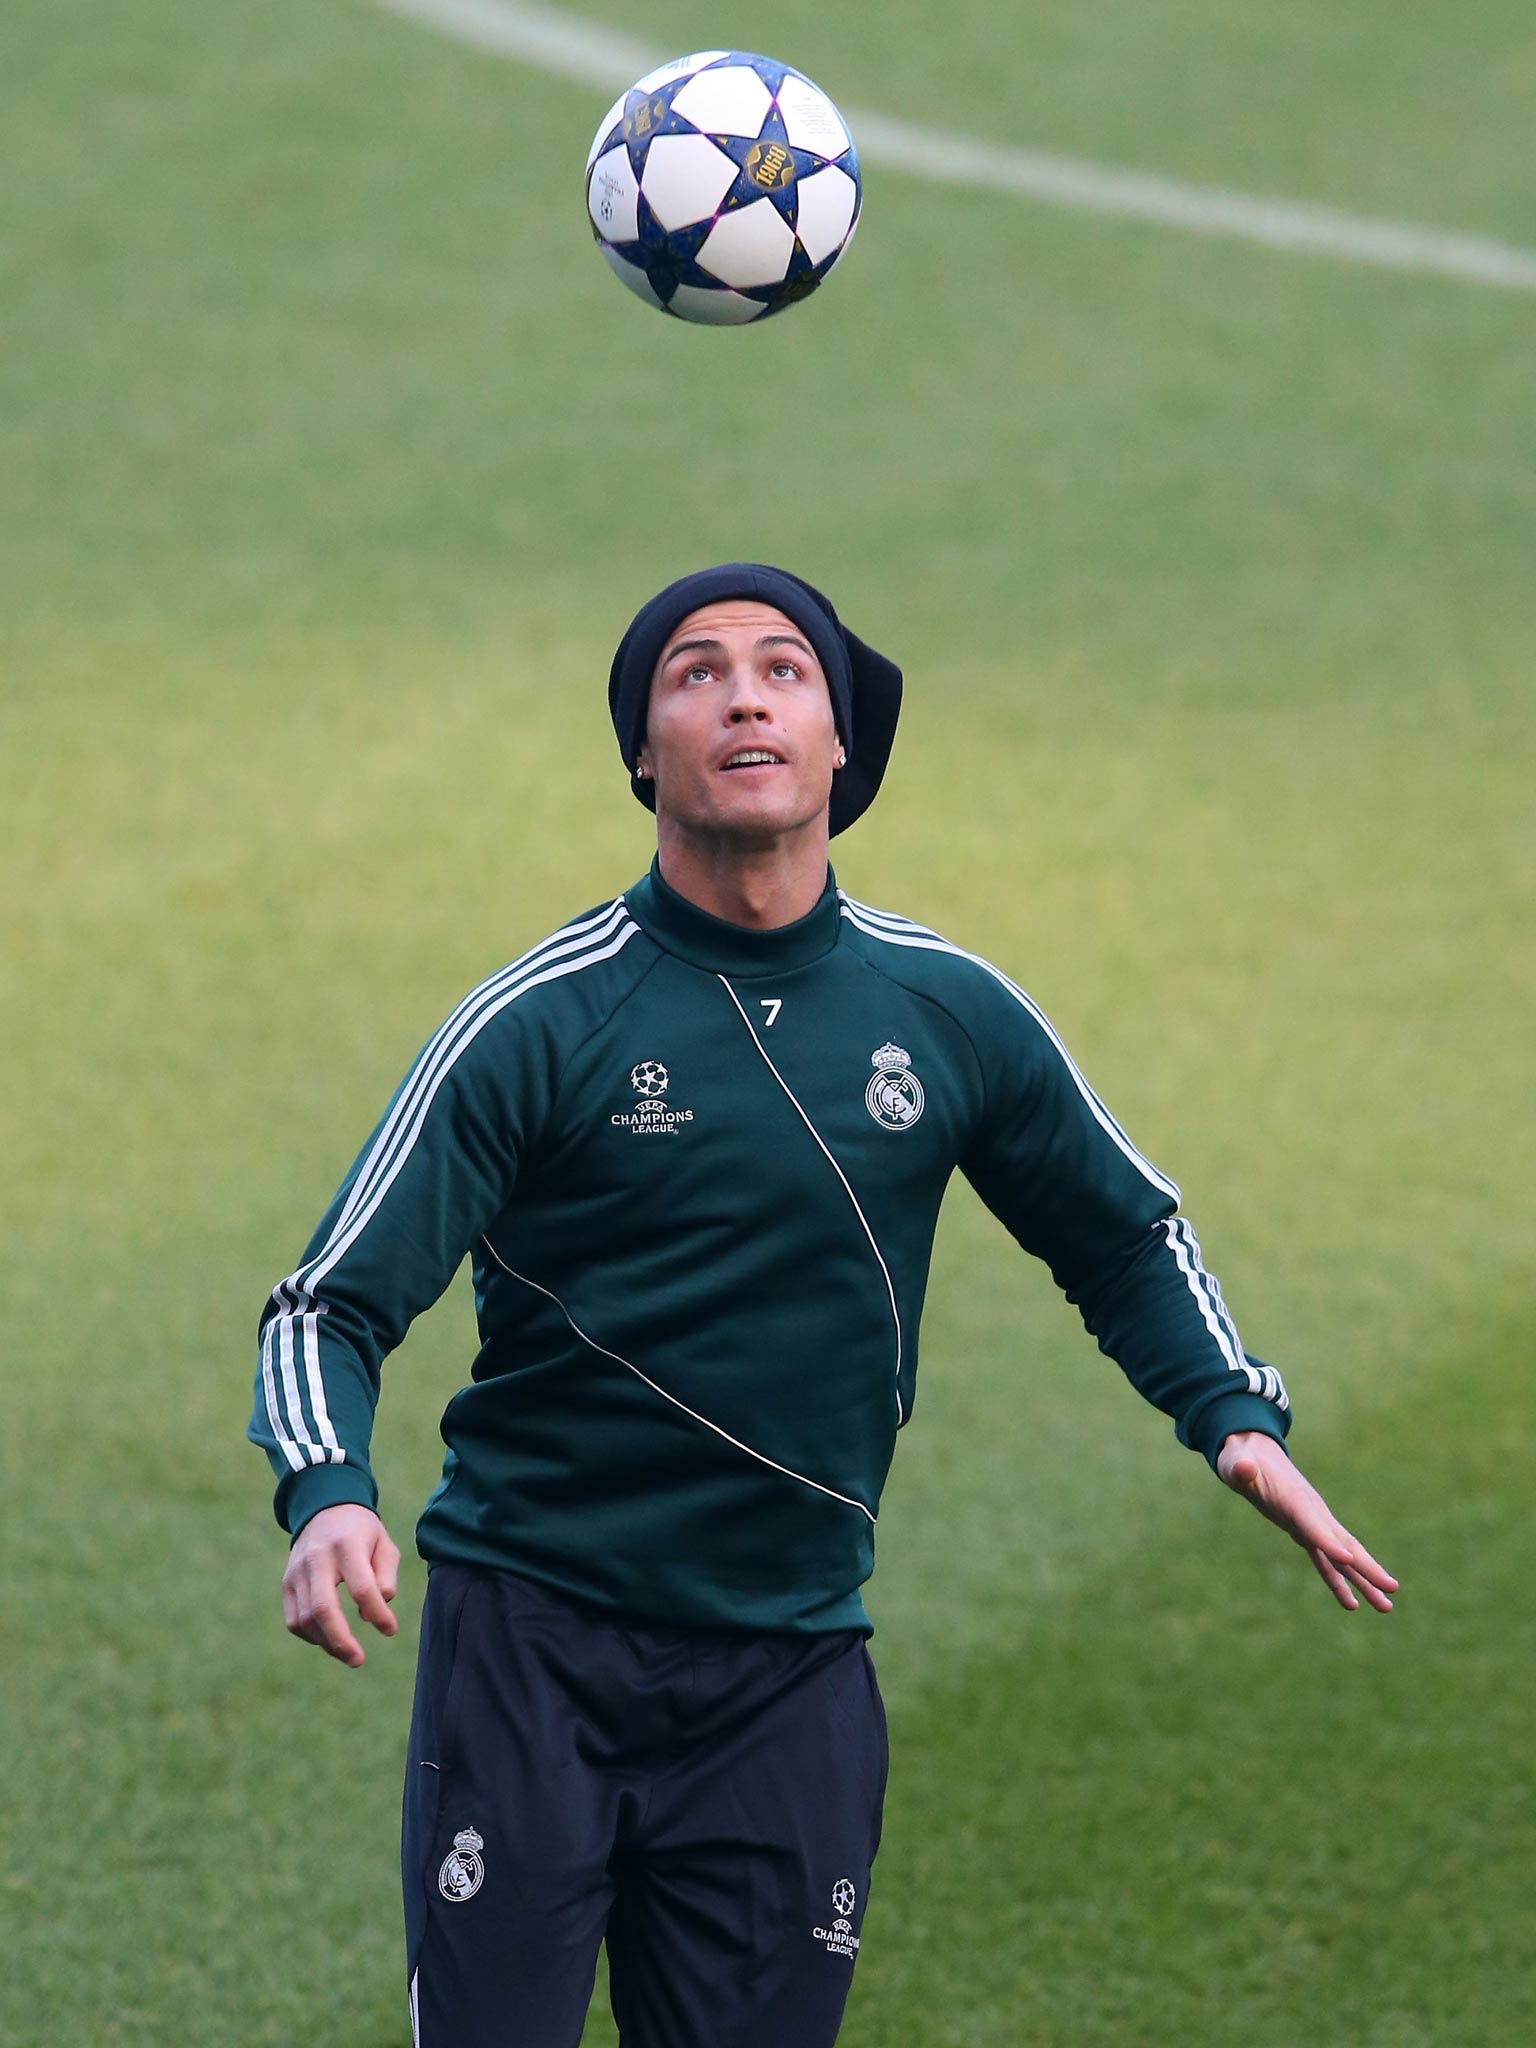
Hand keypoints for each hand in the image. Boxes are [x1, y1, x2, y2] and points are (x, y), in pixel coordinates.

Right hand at [282, 1503, 400, 1665]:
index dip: (377, 1614)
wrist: (325, 1509)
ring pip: (306, 1619)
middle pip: (323, 1608)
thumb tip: (376, 1609)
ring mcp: (297, 1571)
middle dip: (341, 1640)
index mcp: (347, 1546)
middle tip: (358, 1660)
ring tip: (349, 1654)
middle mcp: (317, 1559)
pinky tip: (329, 1640)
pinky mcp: (286, 1583)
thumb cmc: (362, 1533)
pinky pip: (294, 1620)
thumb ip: (386, 1575)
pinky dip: (311, 1637)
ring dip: (328, 1643)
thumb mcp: (384, 1544)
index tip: (391, 1629)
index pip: (362, 1588)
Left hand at [1217, 1431, 1397, 1612]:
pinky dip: (1339, 1581)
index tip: (1347, 1560)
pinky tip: (1352, 1604)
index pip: (1313, 1523)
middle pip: (1344, 1543)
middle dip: (1367, 1566)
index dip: (1328, 1541)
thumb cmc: (1241, 1461)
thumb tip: (1243, 1467)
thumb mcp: (1235, 1464)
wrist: (1254, 1453)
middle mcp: (1312, 1513)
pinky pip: (1327, 1561)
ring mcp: (1313, 1523)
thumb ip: (1240, 1469)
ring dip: (1364, 1581)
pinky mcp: (1306, 1532)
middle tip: (1392, 1588)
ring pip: (1344, 1556)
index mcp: (1295, 1499)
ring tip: (1386, 1607)